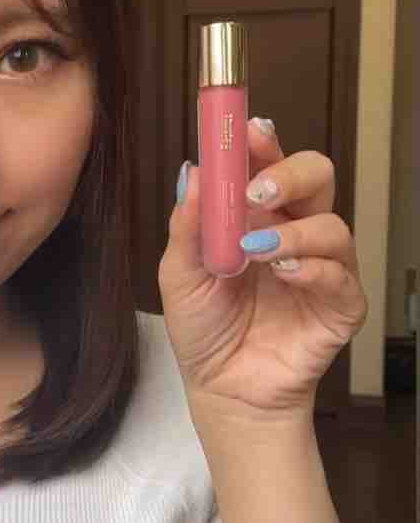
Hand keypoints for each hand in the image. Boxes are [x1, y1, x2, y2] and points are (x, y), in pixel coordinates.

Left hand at [158, 119, 367, 423]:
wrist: (222, 390)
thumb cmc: (205, 330)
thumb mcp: (179, 274)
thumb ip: (187, 225)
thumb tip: (192, 170)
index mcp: (256, 218)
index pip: (269, 165)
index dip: (263, 144)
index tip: (248, 132)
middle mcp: (294, 233)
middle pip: (317, 178)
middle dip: (290, 174)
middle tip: (256, 193)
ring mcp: (321, 268)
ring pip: (332, 225)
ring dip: (294, 231)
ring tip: (257, 251)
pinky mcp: (340, 306)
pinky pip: (342, 275)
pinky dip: (314, 268)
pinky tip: (285, 274)